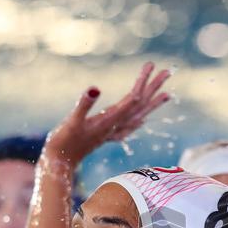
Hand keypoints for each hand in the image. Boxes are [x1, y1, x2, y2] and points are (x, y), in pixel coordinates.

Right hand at [43, 62, 170, 167]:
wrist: (60, 162)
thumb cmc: (64, 141)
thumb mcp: (72, 120)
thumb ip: (84, 104)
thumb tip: (95, 88)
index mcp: (110, 120)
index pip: (133, 98)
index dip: (143, 81)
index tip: (151, 65)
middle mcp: (116, 126)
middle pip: (141, 105)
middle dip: (154, 87)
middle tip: (167, 72)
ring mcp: (113, 132)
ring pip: (139, 115)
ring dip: (153, 103)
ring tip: (167, 94)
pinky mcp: (107, 136)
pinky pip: (130, 126)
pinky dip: (140, 119)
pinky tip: (144, 118)